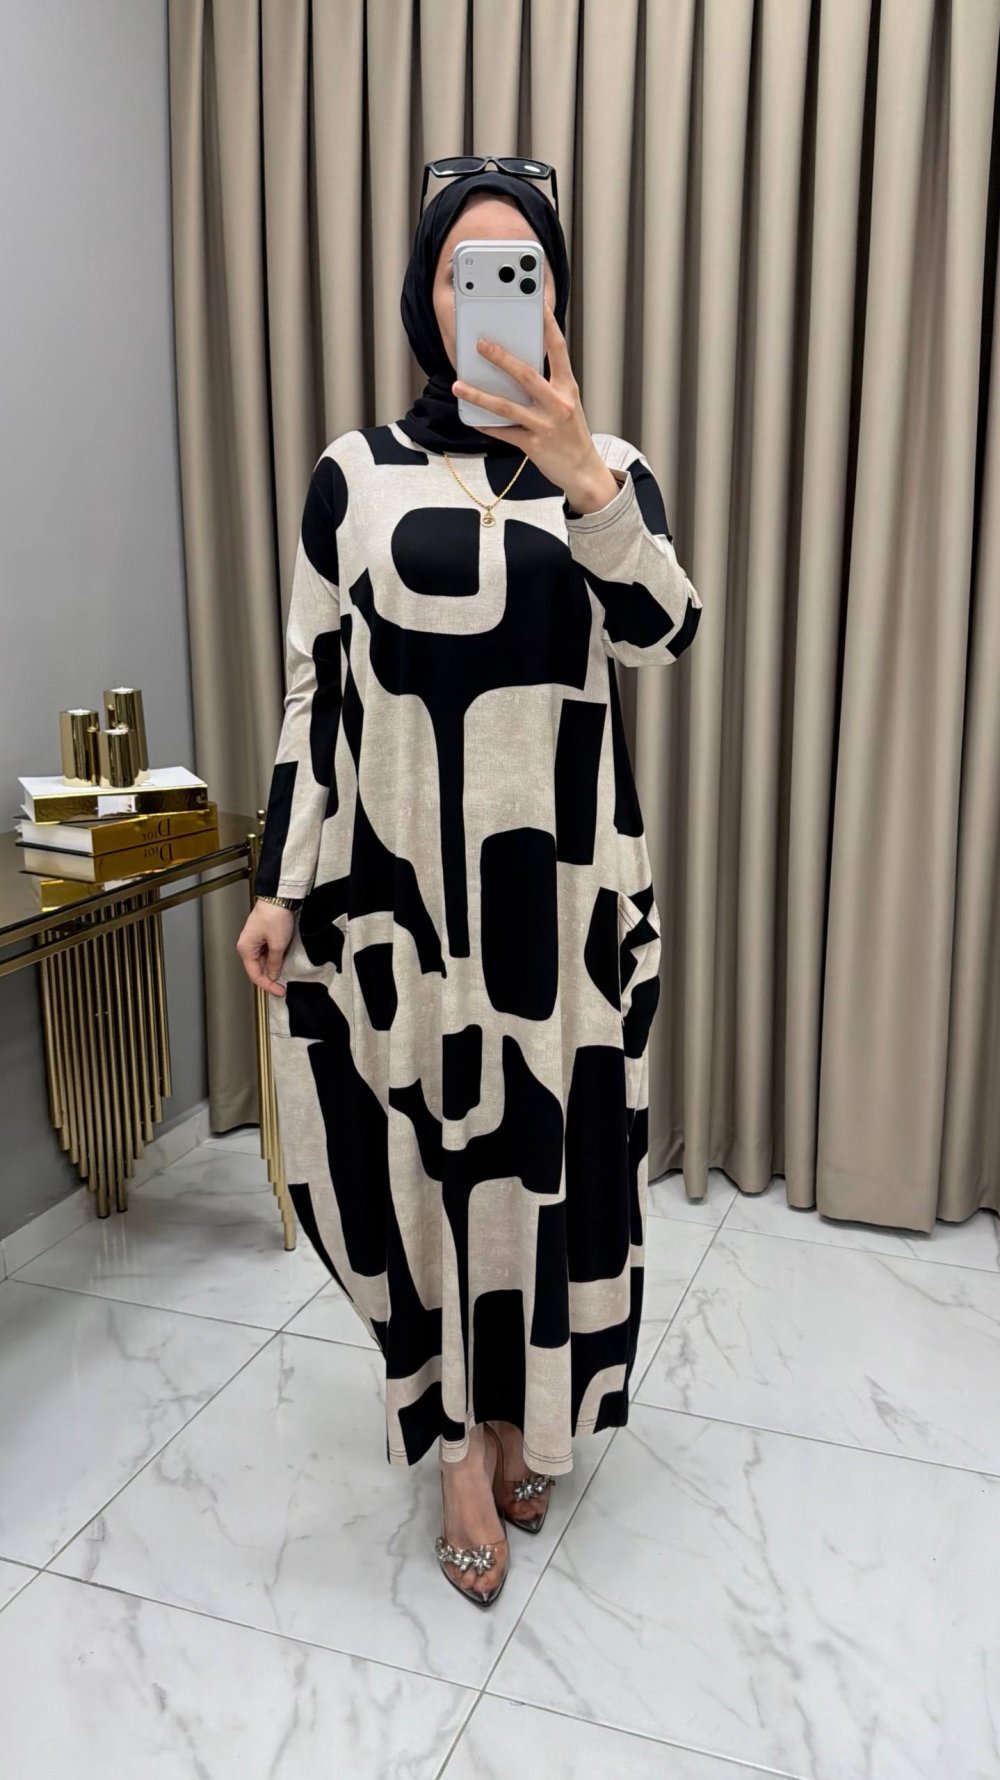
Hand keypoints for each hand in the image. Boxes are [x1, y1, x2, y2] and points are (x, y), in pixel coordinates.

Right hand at [236, 902, 295, 996]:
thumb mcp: (278, 944)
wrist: (279, 898)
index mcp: (245, 949)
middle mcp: (247, 945)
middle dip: (270, 977)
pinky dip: (274, 958)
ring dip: (273, 967)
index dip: (267, 985)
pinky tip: (282, 960)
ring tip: (284, 973)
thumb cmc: (275, 916)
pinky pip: (266, 952)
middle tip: (283, 986)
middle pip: (257, 968)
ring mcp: (254, 940)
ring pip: (262, 960)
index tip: (279, 991)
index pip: (255, 974)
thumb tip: (272, 975)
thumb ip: (274, 963)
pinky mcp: (261, 935)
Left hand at [451, 300, 618, 510]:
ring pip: (507, 406)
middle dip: (501, 358)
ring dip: (480, 395)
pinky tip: (471, 418)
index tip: (538, 305)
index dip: (549, 326)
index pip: (558, 350)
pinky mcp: (533, 445)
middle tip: (481, 344)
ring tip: (460, 385)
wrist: (583, 471)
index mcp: (567, 388)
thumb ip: (547, 385)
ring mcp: (545, 425)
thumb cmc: (572, 435)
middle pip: (526, 374)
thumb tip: (516, 368)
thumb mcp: (567, 404)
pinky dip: (486, 425)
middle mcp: (558, 404)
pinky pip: (504, 432)